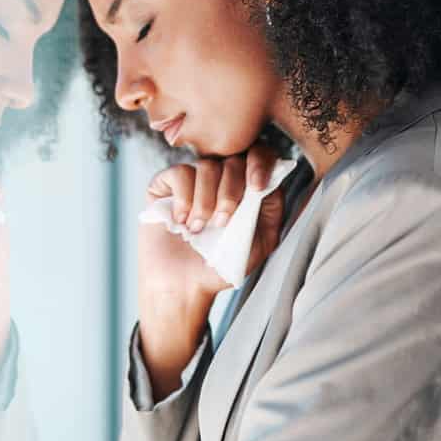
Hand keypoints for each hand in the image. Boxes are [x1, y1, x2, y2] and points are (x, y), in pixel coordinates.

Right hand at [136, 144, 285, 396]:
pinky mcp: (166, 184)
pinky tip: (181, 222)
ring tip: (199, 229)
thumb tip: (274, 179)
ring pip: (206, 166)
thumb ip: (271, 209)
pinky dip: (184, 198)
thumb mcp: (261, 241)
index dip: (261, 164)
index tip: (257, 187)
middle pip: (233, 160)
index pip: (259, 155)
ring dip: (206, 201)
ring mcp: (192, 179)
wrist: (184, 285)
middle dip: (231, 193)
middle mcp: (220, 178)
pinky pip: (179, 173)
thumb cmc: (223, 265)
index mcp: (245, 187)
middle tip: (222, 223)